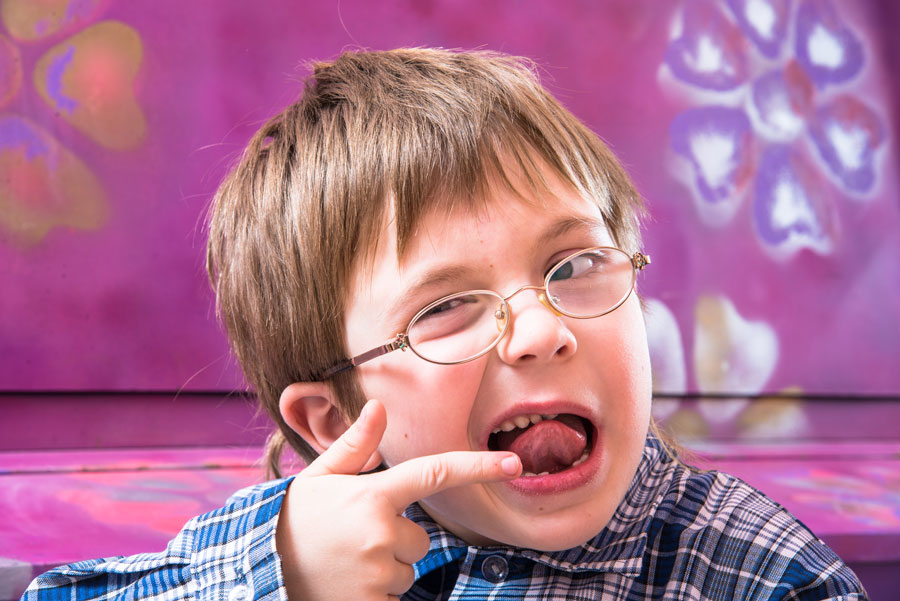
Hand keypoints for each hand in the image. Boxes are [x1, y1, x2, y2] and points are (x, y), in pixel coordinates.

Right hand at [275, 399, 521, 600]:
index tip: (513, 464)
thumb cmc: (294, 519)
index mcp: (372, 494)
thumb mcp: (319, 477)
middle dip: (396, 540)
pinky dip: (376, 593)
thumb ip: (355, 446)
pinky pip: (394, 597)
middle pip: (419, 538)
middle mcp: (380, 532)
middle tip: (354, 540)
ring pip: (407, 569)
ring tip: (346, 563)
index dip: (479, 468)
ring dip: (386, 568)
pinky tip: (346, 583)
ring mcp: (377, 572)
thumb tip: (378, 407)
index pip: (434, 474)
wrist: (260, 570)